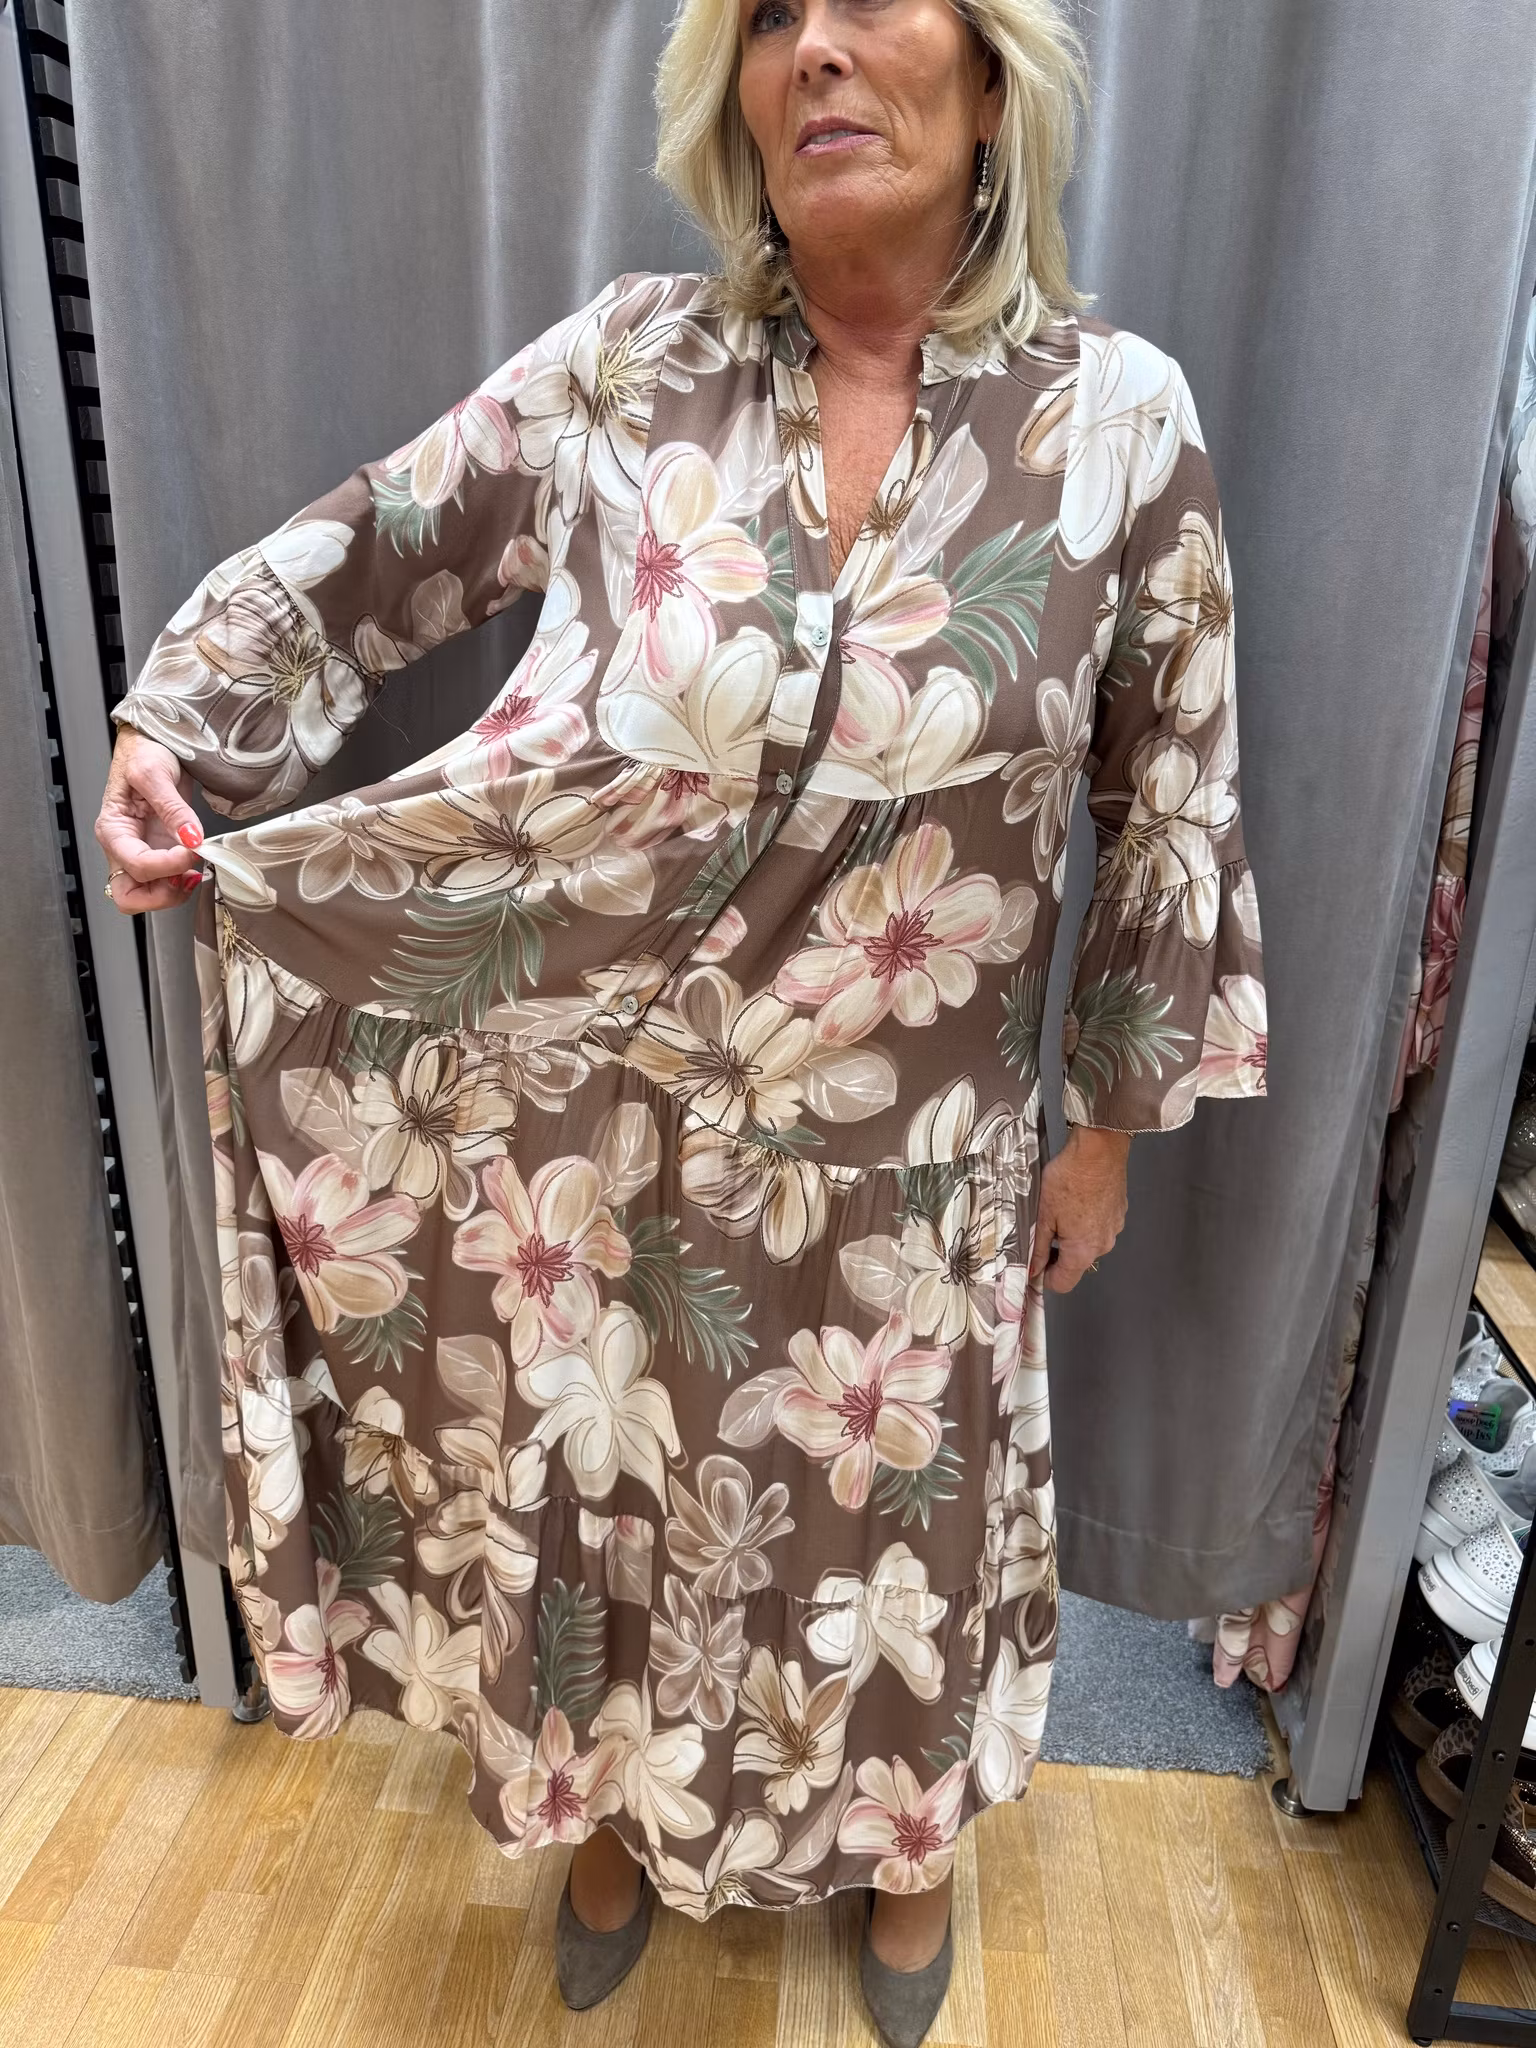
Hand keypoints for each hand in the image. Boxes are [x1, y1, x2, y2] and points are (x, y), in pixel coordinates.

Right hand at [94, 726, 205, 913]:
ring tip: (194, 871)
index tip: (193, 850)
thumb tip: (190, 838)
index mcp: (113, 830)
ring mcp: (141, 852)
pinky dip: (181, 882)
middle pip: (129, 896)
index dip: (168, 866)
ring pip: (147, 896)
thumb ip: (173, 809)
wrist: (154, 744)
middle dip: (161, 896)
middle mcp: (123, 847)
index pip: (137, 866)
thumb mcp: (156, 773)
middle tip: (187, 877)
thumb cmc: (143, 753)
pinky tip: (194, 866)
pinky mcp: (159, 852)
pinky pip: (165, 882)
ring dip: (174, 892)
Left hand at [1028, 1123, 1130, 1292]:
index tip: (1034, 1265)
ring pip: (1087, 1244)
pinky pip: (1098, 1227)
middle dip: (1056, 1254)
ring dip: (1072, 1235)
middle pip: (1076, 1264)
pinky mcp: (1118, 1213)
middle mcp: (1103, 1244)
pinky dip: (1086, 1221)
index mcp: (1083, 1250)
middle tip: (1042, 1230)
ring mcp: (1114, 1228)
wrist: (1098, 1149)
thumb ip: (1037, 1247)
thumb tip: (1031, 1268)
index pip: (1063, 1283)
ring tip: (1059, 1210)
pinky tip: (1075, 1201)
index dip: (1044, 1277)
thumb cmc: (1071, 1177)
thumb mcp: (1043, 1215)